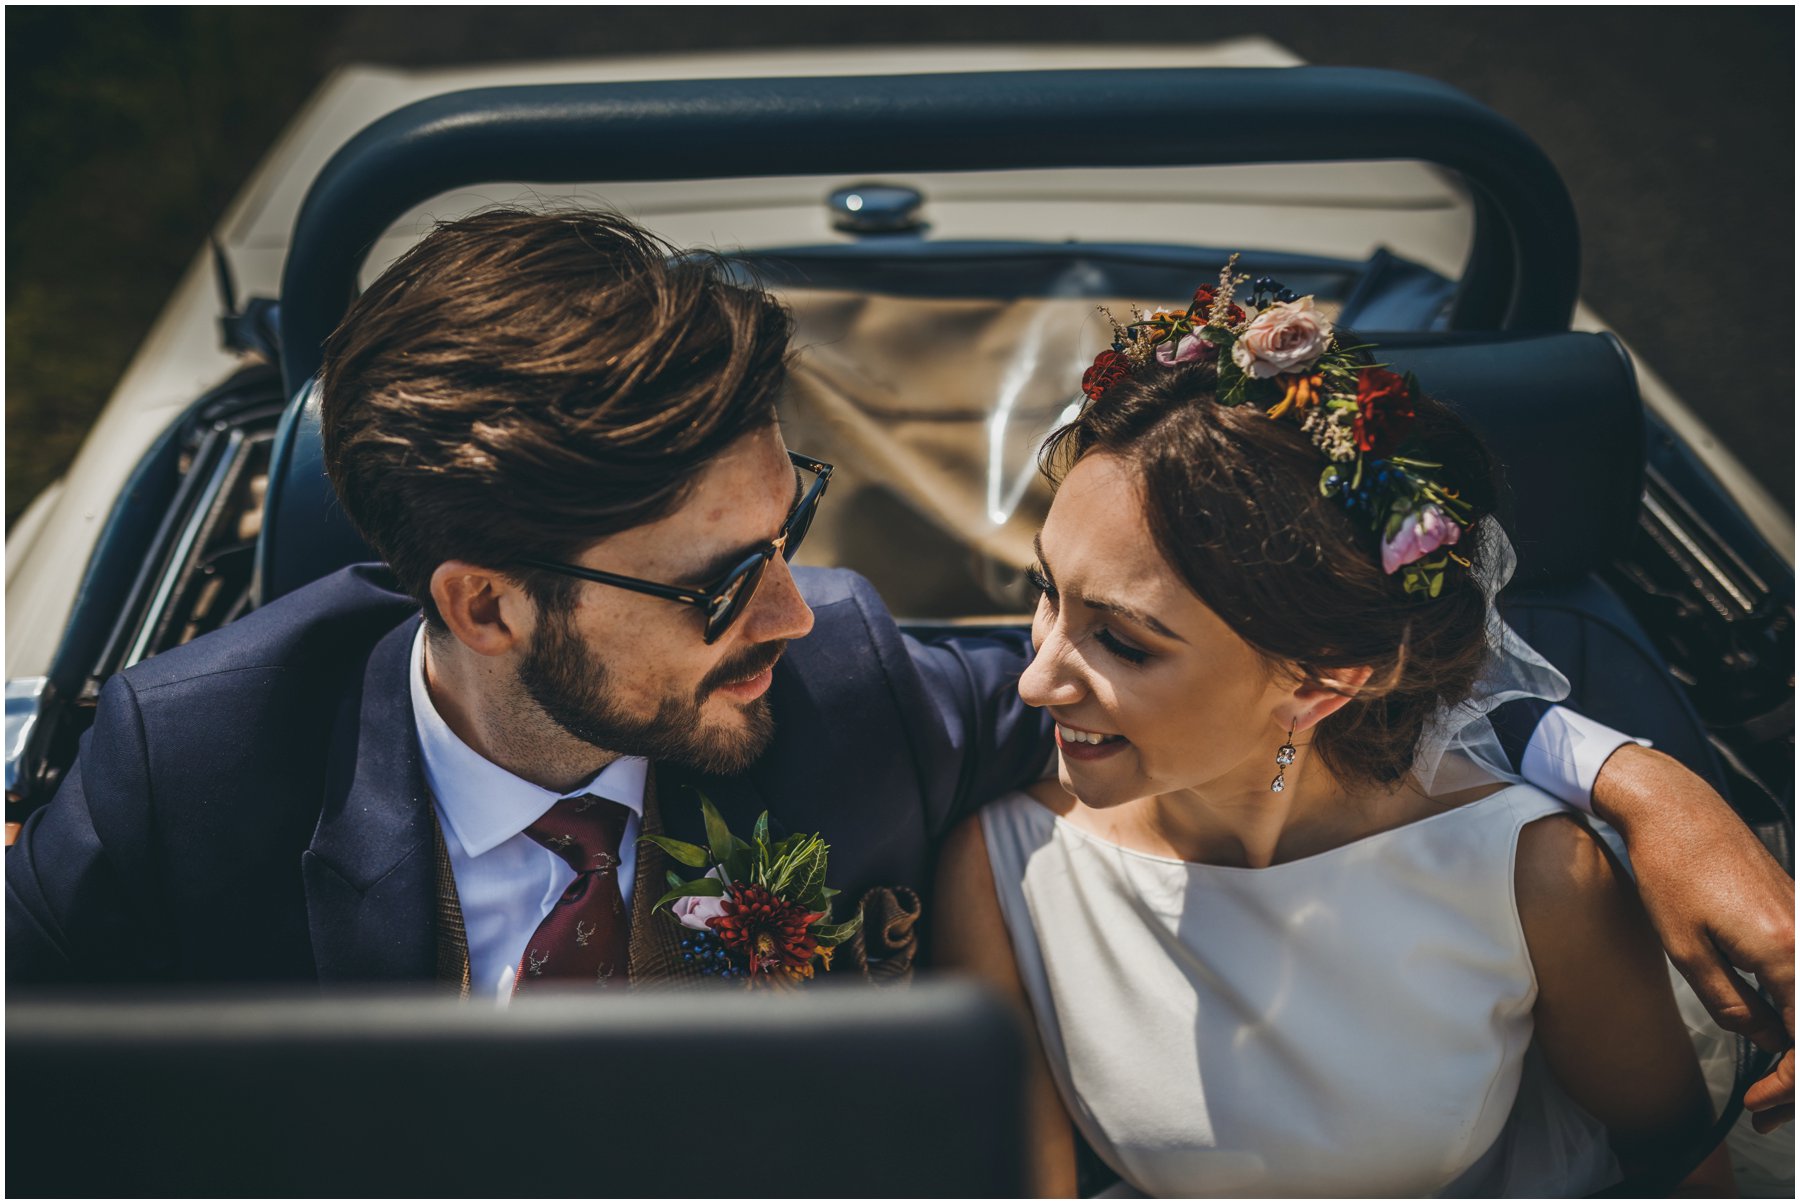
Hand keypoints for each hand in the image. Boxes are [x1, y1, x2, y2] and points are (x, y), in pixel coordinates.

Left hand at [1588, 744, 1793, 1131]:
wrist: (1674, 807)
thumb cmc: (1669, 869)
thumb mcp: (1685, 948)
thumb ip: (1730, 1002)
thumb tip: (1765, 1038)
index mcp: (1786, 950)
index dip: (1789, 1083)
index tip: (1761, 1103)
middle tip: (1766, 1106)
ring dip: (1799, 1043)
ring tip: (1770, 1076)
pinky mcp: (1796, 910)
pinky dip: (1796, 1007)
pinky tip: (1773, 1029)